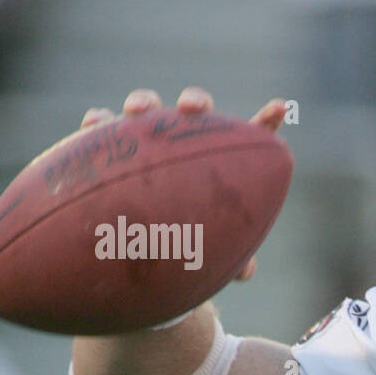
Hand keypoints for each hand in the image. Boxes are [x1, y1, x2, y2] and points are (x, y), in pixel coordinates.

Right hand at [78, 87, 287, 282]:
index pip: (249, 139)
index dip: (266, 122)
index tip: (281, 108)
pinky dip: (99, 121)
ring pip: (148, 109)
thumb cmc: (189, 246)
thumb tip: (246, 273)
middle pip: (196, 112)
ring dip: (143, 102)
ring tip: (137, 111)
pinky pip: (103, 127)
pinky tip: (94, 123)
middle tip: (191, 110)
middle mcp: (185, 143)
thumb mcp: (211, 251)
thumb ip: (232, 257)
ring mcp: (148, 141)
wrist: (141, 247)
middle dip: (195, 102)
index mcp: (221, 162)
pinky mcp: (111, 147)